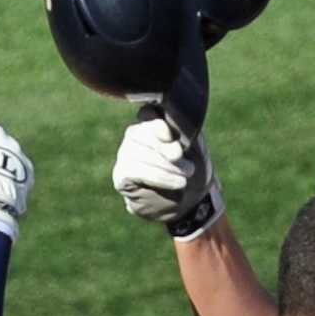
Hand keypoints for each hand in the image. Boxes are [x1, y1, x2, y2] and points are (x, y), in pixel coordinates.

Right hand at [113, 112, 223, 238]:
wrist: (188, 202)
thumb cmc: (191, 169)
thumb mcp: (193, 147)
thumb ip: (181, 132)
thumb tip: (167, 126)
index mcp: (152, 122)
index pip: (147, 113)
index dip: (158, 125)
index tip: (170, 136)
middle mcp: (135, 135)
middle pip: (144, 133)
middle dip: (167, 150)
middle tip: (188, 167)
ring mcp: (125, 154)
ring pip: (140, 153)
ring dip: (167, 167)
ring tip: (185, 177)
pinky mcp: (121, 174)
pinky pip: (136, 170)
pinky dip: (159, 177)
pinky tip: (176, 183)